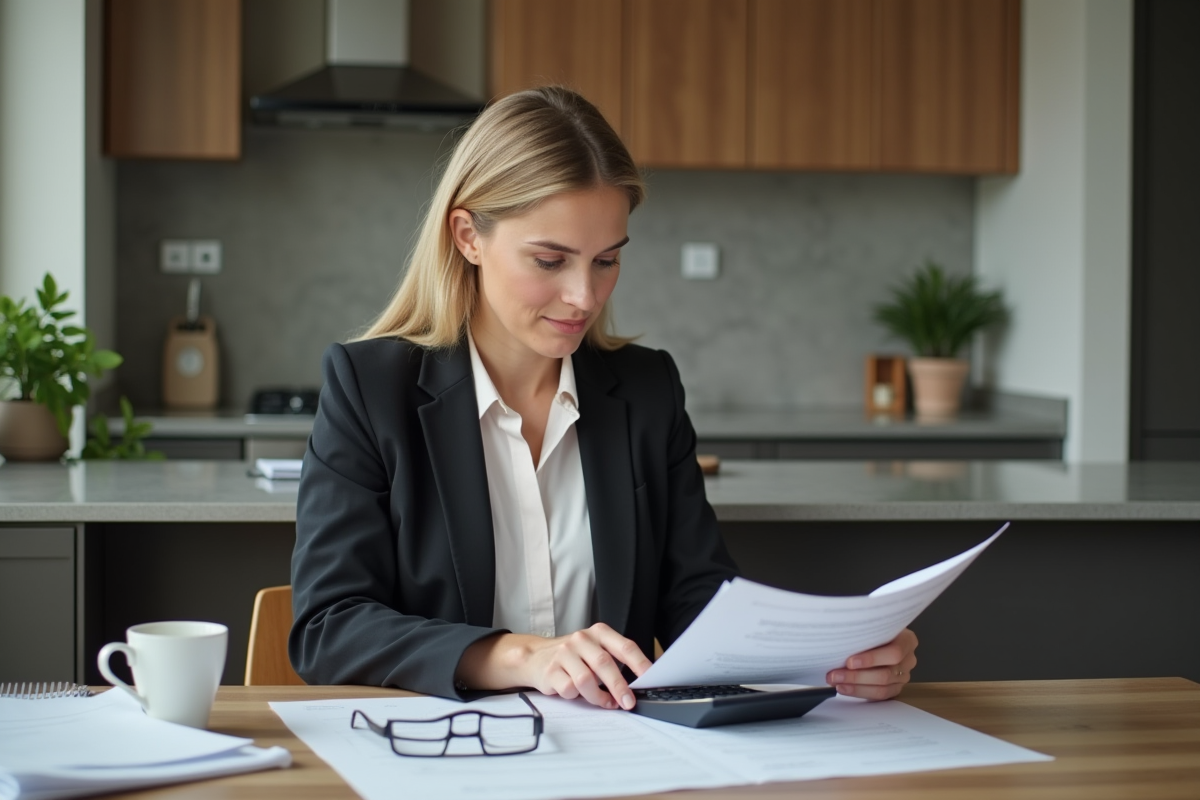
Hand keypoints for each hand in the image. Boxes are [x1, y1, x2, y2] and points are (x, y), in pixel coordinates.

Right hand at [456, 623, 651, 710]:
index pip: (624, 646)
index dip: (639, 664)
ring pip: (586, 680)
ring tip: (604, 702)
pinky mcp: (550, 669)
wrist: (535, 657)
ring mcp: (564, 653)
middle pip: (604, 663)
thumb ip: (615, 662)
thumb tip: (638, 684)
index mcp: (599, 633)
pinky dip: (577, 697)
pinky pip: (569, 689)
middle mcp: (581, 639)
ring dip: (598, 697)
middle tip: (628, 702)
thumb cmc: (574, 657)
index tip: (650, 679)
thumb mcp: (595, 651)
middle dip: (619, 686)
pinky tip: (577, 695)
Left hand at [825, 628, 917, 700]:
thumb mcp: (872, 625)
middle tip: (835, 674)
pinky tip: (844, 688)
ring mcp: (903, 676)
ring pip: (882, 687)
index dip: (872, 659)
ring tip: (836, 681)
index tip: (850, 662)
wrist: (878, 636)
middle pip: (886, 674)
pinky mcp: (895, 688)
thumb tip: (840, 639)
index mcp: (907, 640)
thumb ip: (864, 631)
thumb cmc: (872, 629)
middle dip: (857, 676)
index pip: (894, 653)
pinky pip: (879, 695)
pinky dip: (859, 692)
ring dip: (855, 686)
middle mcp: (908, 660)